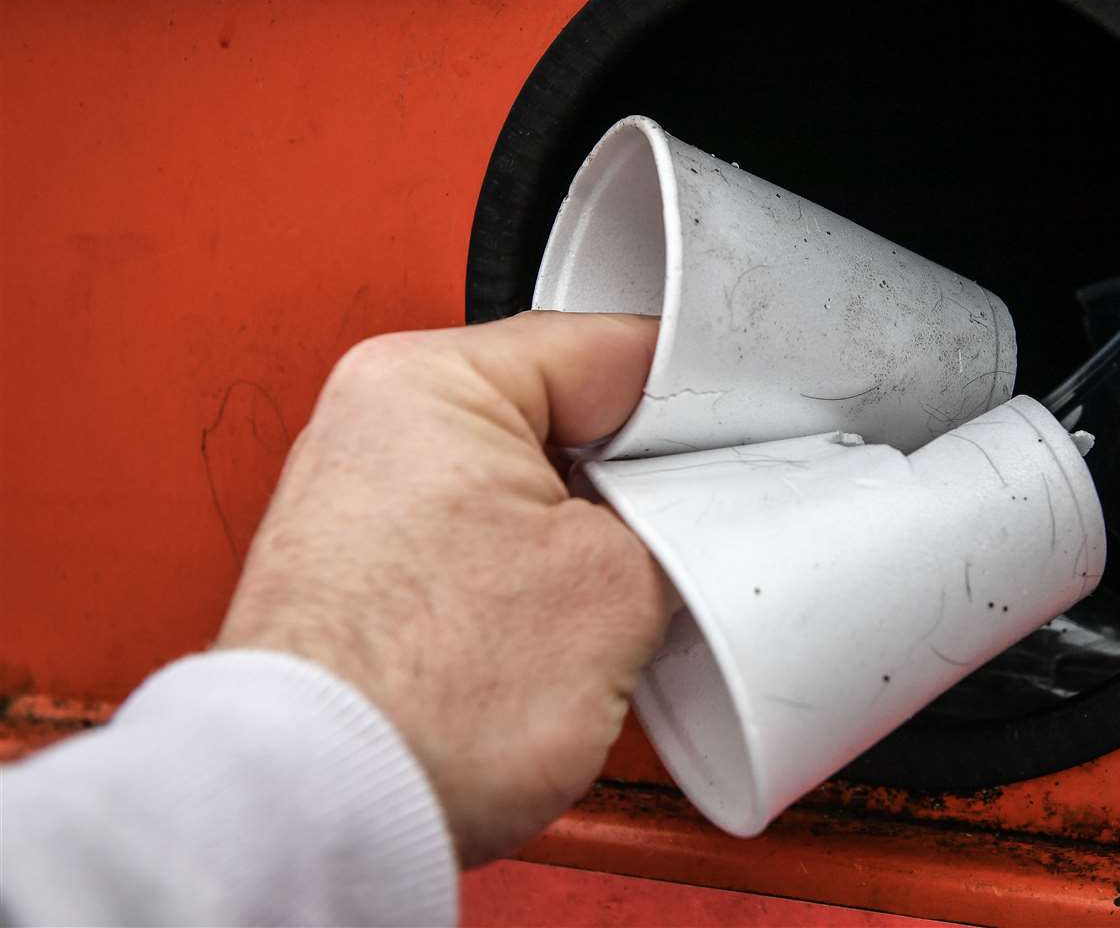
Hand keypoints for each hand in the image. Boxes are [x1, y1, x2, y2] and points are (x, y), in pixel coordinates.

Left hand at [217, 311, 671, 865]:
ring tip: (625, 603)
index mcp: (431, 380)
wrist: (323, 815)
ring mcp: (367, 509)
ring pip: (535, 498)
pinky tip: (569, 638)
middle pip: (571, 425)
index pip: (613, 346)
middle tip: (698, 533)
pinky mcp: (370, 584)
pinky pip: (490, 555)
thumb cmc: (418, 701)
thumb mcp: (619, 585)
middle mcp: (380, 429)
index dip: (703, 396)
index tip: (751, 435)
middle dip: (644, 485)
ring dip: (595, 546)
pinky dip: (541, 588)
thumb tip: (701, 521)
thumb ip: (681, 524)